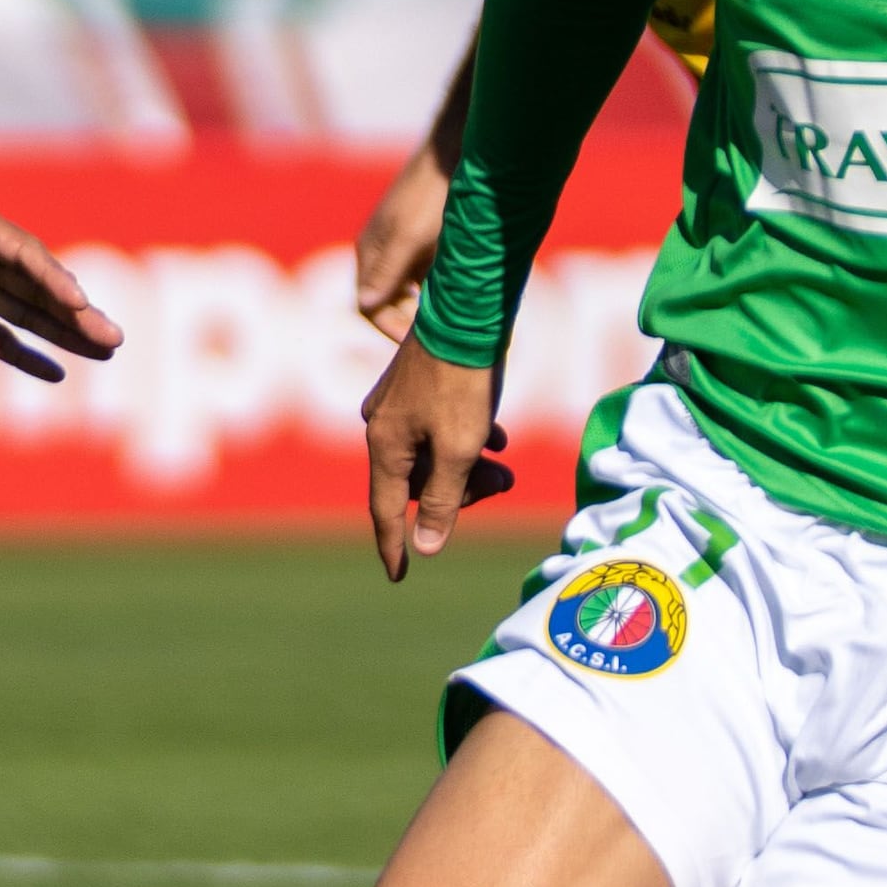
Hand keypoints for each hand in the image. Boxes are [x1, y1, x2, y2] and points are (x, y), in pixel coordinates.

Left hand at [0, 129, 124, 380]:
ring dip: (64, 333)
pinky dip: (21, 354)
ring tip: (106, 352)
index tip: (78, 302)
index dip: (51, 278)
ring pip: (26, 313)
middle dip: (75, 314)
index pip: (23, 254)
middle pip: (38, 288)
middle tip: (113, 338)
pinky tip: (56, 373)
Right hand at [353, 142, 447, 338]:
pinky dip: (437, 293)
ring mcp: (404, 249)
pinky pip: (427, 279)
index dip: (391, 329)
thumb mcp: (410, 236)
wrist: (457, 154)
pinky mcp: (426, 243)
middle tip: (442, 336)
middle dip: (409, 323)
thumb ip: (388, 271)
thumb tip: (364, 304)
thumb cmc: (433, 194)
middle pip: (387, 304)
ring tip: (452, 322)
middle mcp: (382, 254)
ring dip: (424, 311)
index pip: (368, 307)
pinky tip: (458, 298)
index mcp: (371, 253)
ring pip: (409, 294)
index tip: (419, 343)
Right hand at [363, 336, 502, 580]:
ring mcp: (396, 403)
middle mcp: (382, 425)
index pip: (384, 509)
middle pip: (414, 481)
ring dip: (467, 466)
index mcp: (385, 444)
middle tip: (500, 487)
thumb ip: (442, 499)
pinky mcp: (415, 384)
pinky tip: (497, 435)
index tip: (398, 575)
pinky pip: (435, 428)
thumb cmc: (463, 382)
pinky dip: (464, 439)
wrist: (468, 310)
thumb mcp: (459, 449)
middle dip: (457, 492)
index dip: (394, 544)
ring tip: (504, 464)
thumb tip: (424, 546)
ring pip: (429, 453)